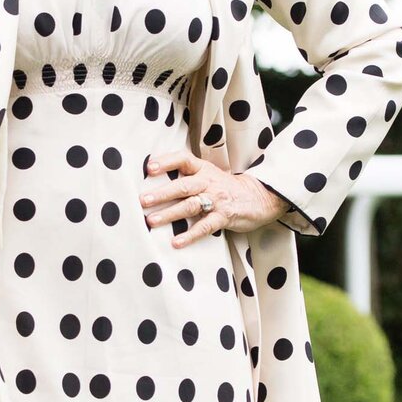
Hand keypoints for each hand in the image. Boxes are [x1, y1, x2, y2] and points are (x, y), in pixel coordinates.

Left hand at [139, 151, 286, 245]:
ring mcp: (217, 200)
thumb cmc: (226, 187)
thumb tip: (154, 178)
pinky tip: (176, 242)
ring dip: (170, 214)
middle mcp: (208, 182)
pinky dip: (190, 235)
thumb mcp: (208, 174)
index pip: (183, 159)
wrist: (259, 196)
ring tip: (152, 221)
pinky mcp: (224, 217)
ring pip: (190, 206)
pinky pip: (205, 227)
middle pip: (183, 186)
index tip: (149, 168)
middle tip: (143, 200)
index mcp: (203, 169)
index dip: (166, 162)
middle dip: (162, 193)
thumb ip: (187, 175)